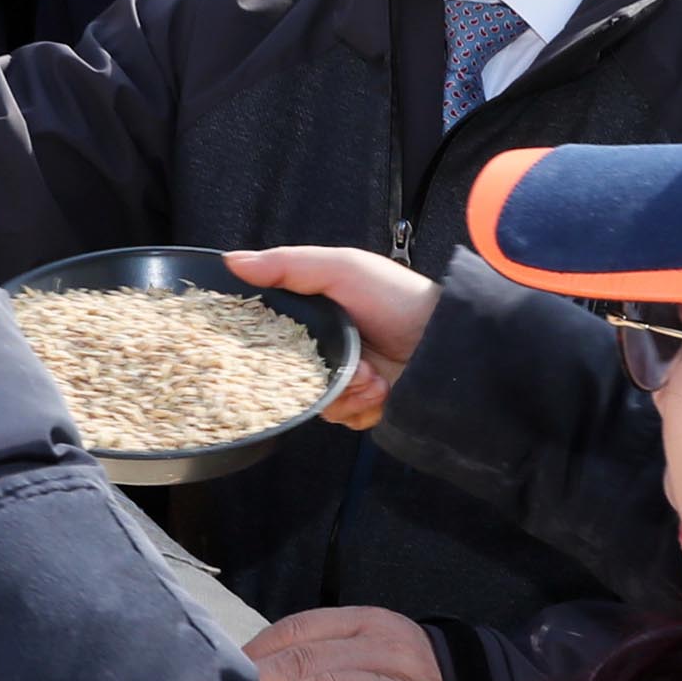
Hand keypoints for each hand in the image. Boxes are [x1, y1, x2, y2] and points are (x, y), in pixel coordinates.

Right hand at [224, 247, 438, 428]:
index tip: (276, 347)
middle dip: (315, 374)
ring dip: (345, 391)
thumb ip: (286, 265)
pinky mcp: (365, 405)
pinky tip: (380, 388)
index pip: (271, 335)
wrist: (448, 340)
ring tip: (371, 375)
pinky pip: (344, 419)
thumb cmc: (397, 296)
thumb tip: (233, 261)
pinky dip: (361, 407)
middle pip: (291, 376)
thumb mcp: (341, 268)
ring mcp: (347, 379)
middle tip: (347, 363)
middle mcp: (328, 348)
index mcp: (316, 315)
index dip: (268, 345)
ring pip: (318, 403)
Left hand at [246, 607, 448, 680]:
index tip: (226, 676)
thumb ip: (321, 659)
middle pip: (311, 656)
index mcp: (365, 622)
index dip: (259, 650)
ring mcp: (403, 679)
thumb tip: (253, 676)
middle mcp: (383, 643)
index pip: (300, 626)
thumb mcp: (365, 657)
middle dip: (266, 679)